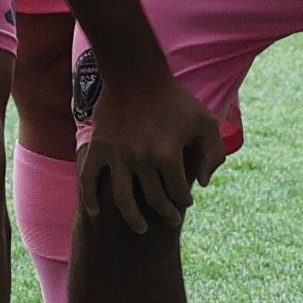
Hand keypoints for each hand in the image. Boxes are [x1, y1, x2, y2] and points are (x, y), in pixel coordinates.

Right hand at [76, 62, 222, 239]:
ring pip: (123, 200)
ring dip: (133, 218)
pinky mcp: (97, 148)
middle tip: (170, 219)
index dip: (184, 201)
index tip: (185, 202)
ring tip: (141, 227)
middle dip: (166, 213)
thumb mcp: (207, 121)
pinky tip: (97, 212)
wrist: (135, 74)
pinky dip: (91, 199)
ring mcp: (116, 156)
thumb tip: (201, 183)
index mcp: (168, 154)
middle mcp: (141, 159)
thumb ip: (213, 154)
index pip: (178, 193)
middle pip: (154, 200)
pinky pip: (89, 180)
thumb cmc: (175, 99)